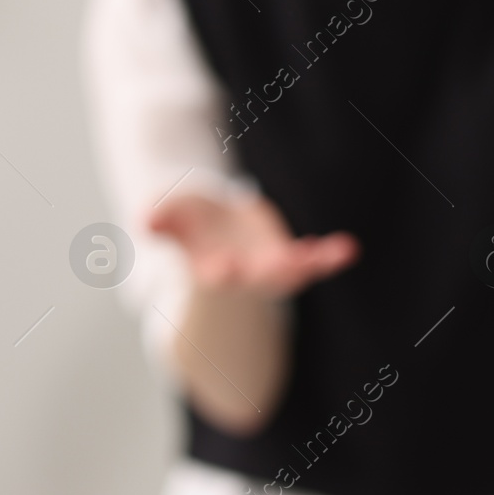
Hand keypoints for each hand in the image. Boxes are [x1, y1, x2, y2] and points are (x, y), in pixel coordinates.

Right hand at [148, 192, 358, 297]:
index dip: (219, 272)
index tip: (223, 266)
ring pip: (293, 272)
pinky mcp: (287, 256)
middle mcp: (243, 274)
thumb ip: (159, 219)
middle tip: (288, 264)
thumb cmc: (184, 221)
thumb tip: (145, 219)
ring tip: (339, 254)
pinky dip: (329, 257)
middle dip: (273, 272)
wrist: (210, 225)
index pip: (215, 276)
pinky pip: (313, 260)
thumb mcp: (167, 216)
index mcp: (210, 269)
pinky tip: (347, 249)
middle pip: (260, 278)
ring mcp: (268, 267)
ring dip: (313, 265)